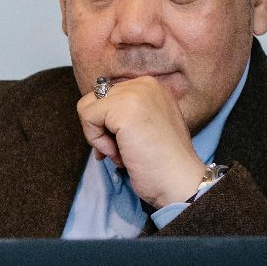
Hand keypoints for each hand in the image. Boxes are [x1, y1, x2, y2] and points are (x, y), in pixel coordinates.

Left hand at [76, 77, 210, 208]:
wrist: (179, 181)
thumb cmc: (163, 163)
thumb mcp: (145, 127)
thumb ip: (124, 115)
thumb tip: (93, 117)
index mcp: (151, 87)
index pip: (109, 96)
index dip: (108, 124)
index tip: (122, 145)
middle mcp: (144, 84)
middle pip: (95, 100)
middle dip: (101, 130)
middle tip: (120, 151)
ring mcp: (134, 93)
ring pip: (87, 108)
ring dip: (97, 136)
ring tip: (121, 152)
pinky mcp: (123, 108)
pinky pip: (87, 117)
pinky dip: (96, 141)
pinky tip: (119, 153)